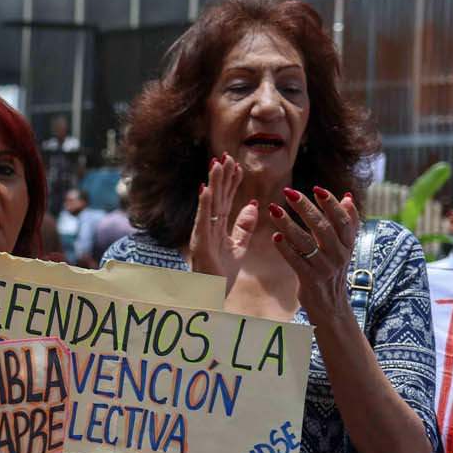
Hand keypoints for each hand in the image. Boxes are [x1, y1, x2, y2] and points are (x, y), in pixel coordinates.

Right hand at [186, 154, 259, 291]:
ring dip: (212, 183)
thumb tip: (252, 204)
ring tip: (216, 164)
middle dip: (222, 176)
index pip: (226, 199)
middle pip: (217, 197)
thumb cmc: (221, 275)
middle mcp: (209, 227)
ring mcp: (203, 234)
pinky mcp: (200, 244)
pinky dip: (203, 205)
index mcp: (219, 227)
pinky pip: (202, 221)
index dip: (231, 182)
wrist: (212, 297)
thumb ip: (243, 227)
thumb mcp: (239, 247)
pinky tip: (205, 189)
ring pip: (209, 204)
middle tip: (227, 156)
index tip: (237, 163)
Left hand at [270, 186, 359, 323]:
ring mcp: (325, 269)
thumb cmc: (334, 270)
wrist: (331, 306)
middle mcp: (339, 255)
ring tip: (274, 210)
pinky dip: (286, 249)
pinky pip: (296, 262)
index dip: (332, 204)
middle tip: (289, 192)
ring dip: (289, 225)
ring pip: (306, 244)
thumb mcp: (345, 247)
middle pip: (323, 228)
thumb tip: (348, 196)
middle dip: (306, 208)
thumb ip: (347, 223)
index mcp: (348, 244)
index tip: (317, 188)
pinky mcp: (310, 281)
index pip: (343, 220)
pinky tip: (275, 237)